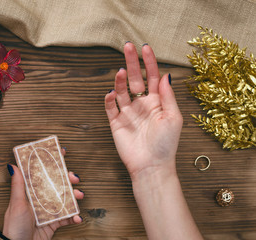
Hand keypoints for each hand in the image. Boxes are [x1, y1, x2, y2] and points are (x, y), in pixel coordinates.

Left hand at [3, 148, 83, 239]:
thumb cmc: (14, 226)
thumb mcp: (16, 203)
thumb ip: (18, 185)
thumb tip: (13, 165)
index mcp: (30, 192)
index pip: (41, 173)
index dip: (52, 162)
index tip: (62, 152)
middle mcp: (40, 199)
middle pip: (57, 184)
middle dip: (68, 179)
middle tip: (74, 178)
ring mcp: (48, 211)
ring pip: (64, 199)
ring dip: (74, 197)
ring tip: (79, 196)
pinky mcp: (53, 223)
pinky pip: (66, 218)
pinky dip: (74, 217)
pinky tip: (77, 217)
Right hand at [104, 43, 182, 179]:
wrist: (151, 166)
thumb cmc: (166, 144)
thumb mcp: (173, 117)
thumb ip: (167, 96)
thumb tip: (166, 75)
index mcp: (157, 102)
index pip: (152, 77)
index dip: (149, 62)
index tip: (145, 48)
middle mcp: (142, 105)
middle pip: (136, 79)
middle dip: (132, 63)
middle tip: (128, 47)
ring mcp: (128, 113)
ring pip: (122, 91)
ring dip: (121, 80)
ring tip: (122, 72)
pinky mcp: (116, 123)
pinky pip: (110, 108)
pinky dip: (109, 99)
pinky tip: (111, 93)